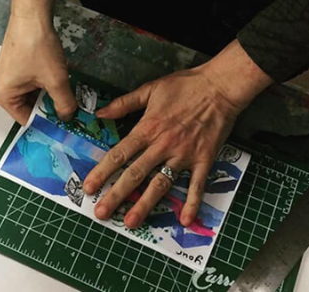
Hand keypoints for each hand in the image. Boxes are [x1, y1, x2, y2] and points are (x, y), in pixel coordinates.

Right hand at [0, 14, 76, 123]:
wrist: (32, 15)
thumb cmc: (38, 48)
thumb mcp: (55, 80)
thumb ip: (64, 104)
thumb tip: (69, 117)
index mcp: (3, 96)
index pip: (26, 120)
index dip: (46, 123)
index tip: (64, 125)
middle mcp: (0, 88)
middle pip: (28, 107)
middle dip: (48, 107)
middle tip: (70, 109)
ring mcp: (6, 75)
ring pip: (31, 94)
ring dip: (48, 93)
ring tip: (65, 91)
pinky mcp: (13, 65)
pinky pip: (29, 82)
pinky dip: (43, 82)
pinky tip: (56, 76)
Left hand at [83, 40, 272, 227]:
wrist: (220, 87)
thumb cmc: (184, 85)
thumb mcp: (150, 89)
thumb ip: (124, 103)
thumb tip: (100, 113)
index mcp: (147, 128)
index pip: (119, 154)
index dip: (102, 172)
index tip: (89, 187)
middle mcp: (162, 145)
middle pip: (135, 174)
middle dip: (116, 195)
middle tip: (101, 212)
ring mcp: (183, 155)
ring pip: (160, 184)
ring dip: (145, 204)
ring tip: (130, 222)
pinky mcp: (204, 160)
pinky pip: (196, 185)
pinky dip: (192, 203)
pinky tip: (185, 220)